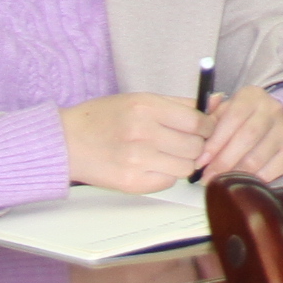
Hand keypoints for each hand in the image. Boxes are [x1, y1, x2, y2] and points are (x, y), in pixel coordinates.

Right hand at [58, 92, 207, 192]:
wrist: (65, 142)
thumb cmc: (102, 118)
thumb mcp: (140, 99)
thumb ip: (180, 103)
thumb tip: (217, 101)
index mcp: (146, 108)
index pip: (197, 121)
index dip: (207, 126)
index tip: (204, 127)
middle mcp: (142, 134)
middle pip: (195, 147)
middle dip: (197, 145)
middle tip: (186, 142)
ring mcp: (136, 161)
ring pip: (185, 168)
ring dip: (182, 162)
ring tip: (167, 154)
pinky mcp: (131, 183)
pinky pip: (167, 182)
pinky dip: (166, 175)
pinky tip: (152, 165)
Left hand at [196, 87, 282, 182]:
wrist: (280, 123)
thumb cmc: (245, 120)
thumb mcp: (227, 111)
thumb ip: (210, 119)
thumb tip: (197, 129)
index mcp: (252, 96)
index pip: (234, 117)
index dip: (215, 142)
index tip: (201, 160)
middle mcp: (273, 109)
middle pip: (246, 138)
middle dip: (223, 161)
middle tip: (207, 176)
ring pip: (256, 158)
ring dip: (234, 174)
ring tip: (220, 182)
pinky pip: (270, 172)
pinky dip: (251, 180)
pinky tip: (241, 182)